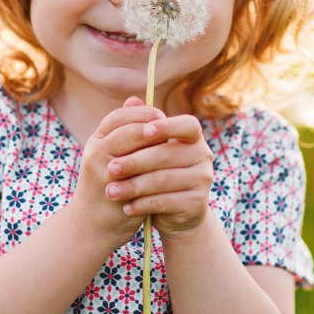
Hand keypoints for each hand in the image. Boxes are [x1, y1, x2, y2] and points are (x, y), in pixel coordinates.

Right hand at [69, 96, 167, 249]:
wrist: (92, 225)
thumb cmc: (108, 186)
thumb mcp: (112, 154)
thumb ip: (126, 130)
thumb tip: (139, 99)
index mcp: (96, 142)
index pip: (118, 116)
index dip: (142, 113)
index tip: (161, 115)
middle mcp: (95, 153)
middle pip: (126, 129)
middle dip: (152, 126)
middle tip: (172, 129)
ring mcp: (102, 173)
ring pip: (132, 151)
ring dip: (156, 145)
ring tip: (174, 146)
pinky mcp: (114, 192)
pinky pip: (138, 175)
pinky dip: (156, 169)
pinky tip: (171, 168)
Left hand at [103, 100, 213, 238]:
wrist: (173, 213)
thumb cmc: (156, 173)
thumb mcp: (149, 150)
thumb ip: (141, 126)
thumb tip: (131, 99)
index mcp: (193, 137)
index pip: (187, 125)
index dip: (168, 126)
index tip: (146, 129)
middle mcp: (203, 155)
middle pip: (167, 155)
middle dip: (134, 162)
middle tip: (110, 169)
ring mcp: (203, 180)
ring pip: (163, 180)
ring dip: (133, 186)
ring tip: (111, 191)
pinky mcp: (197, 204)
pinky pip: (166, 202)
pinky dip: (142, 204)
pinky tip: (126, 207)